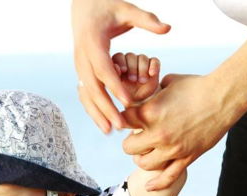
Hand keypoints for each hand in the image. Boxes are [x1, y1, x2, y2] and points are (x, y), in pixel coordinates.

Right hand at [72, 0, 169, 132]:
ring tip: (109, 131)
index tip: (129, 102)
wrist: (84, 4)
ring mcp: (79, 65)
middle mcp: (82, 57)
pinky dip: (93, 109)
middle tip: (119, 126)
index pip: (105, 70)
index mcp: (93, 42)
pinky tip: (103, 123)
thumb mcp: (126, 9)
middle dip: (106, 109)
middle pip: (93, 88)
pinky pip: (85, 94)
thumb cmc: (108, 6)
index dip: (117, 88)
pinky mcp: (80, 70)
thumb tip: (167, 28)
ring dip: (96, 114)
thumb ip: (147, 20)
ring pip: (86, 95)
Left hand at [112, 52, 159, 103]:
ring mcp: (142, 62)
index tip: (123, 71)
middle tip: (133, 79)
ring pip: (142, 58)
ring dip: (142, 68)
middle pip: (130, 56)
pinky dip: (154, 66)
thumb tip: (115, 67)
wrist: (142, 103)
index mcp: (119, 66)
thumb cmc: (128, 98)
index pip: (118, 57)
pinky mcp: (153, 65)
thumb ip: (115, 80)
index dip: (120, 62)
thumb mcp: (119, 91)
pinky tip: (152, 74)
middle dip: (132, 68)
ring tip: (142, 81)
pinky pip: (154, 61)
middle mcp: (130, 62)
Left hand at [122, 73, 244, 190]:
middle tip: (137, 137)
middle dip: (131, 141)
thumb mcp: (168, 82)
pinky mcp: (187, 157)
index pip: (122, 121)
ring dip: (141, 159)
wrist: (224, 97)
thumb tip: (145, 92)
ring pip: (143, 164)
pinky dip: (156, 184)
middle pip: (128, 147)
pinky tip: (148, 186)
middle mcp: (159, 133)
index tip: (129, 119)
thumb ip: (152, 90)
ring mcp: (173, 148)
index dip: (124, 120)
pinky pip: (167, 177)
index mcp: (150, 112)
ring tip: (146, 152)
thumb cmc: (197, 86)